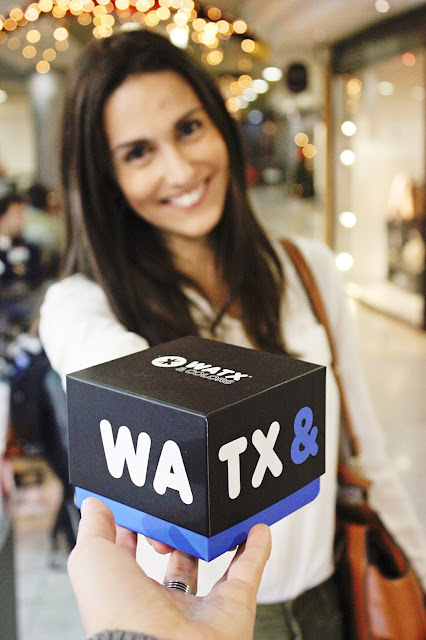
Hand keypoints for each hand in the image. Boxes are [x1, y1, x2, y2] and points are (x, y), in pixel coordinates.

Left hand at [68, 497, 270, 639]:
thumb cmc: (119, 613)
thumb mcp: (92, 559)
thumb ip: (94, 529)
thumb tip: (94, 505)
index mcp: (130, 596)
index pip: (134, 560)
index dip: (137, 532)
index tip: (143, 508)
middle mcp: (166, 606)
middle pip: (176, 563)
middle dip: (177, 535)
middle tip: (178, 511)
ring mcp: (201, 609)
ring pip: (214, 568)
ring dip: (217, 541)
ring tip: (219, 516)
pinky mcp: (234, 608)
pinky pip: (249, 573)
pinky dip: (257, 549)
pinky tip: (257, 528)